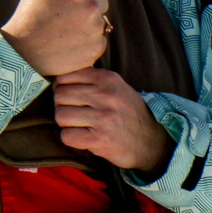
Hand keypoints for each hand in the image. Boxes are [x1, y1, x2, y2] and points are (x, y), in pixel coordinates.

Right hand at [0, 0, 109, 77]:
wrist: (22, 52)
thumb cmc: (29, 13)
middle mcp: (91, 7)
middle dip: (88, 3)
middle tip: (67, 13)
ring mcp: (95, 29)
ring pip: (100, 20)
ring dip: (88, 23)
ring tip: (64, 30)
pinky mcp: (97, 48)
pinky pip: (99, 39)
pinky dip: (88, 41)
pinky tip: (69, 43)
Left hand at [51, 69, 172, 171]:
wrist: (150, 141)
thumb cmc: (128, 113)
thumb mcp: (117, 87)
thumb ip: (93, 78)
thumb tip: (62, 71)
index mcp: (108, 79)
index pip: (65, 77)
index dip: (62, 87)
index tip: (69, 96)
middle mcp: (106, 96)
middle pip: (60, 96)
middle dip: (62, 105)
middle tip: (73, 112)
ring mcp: (103, 118)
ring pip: (61, 116)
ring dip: (65, 123)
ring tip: (78, 125)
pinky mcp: (99, 139)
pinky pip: (67, 136)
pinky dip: (70, 138)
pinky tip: (81, 137)